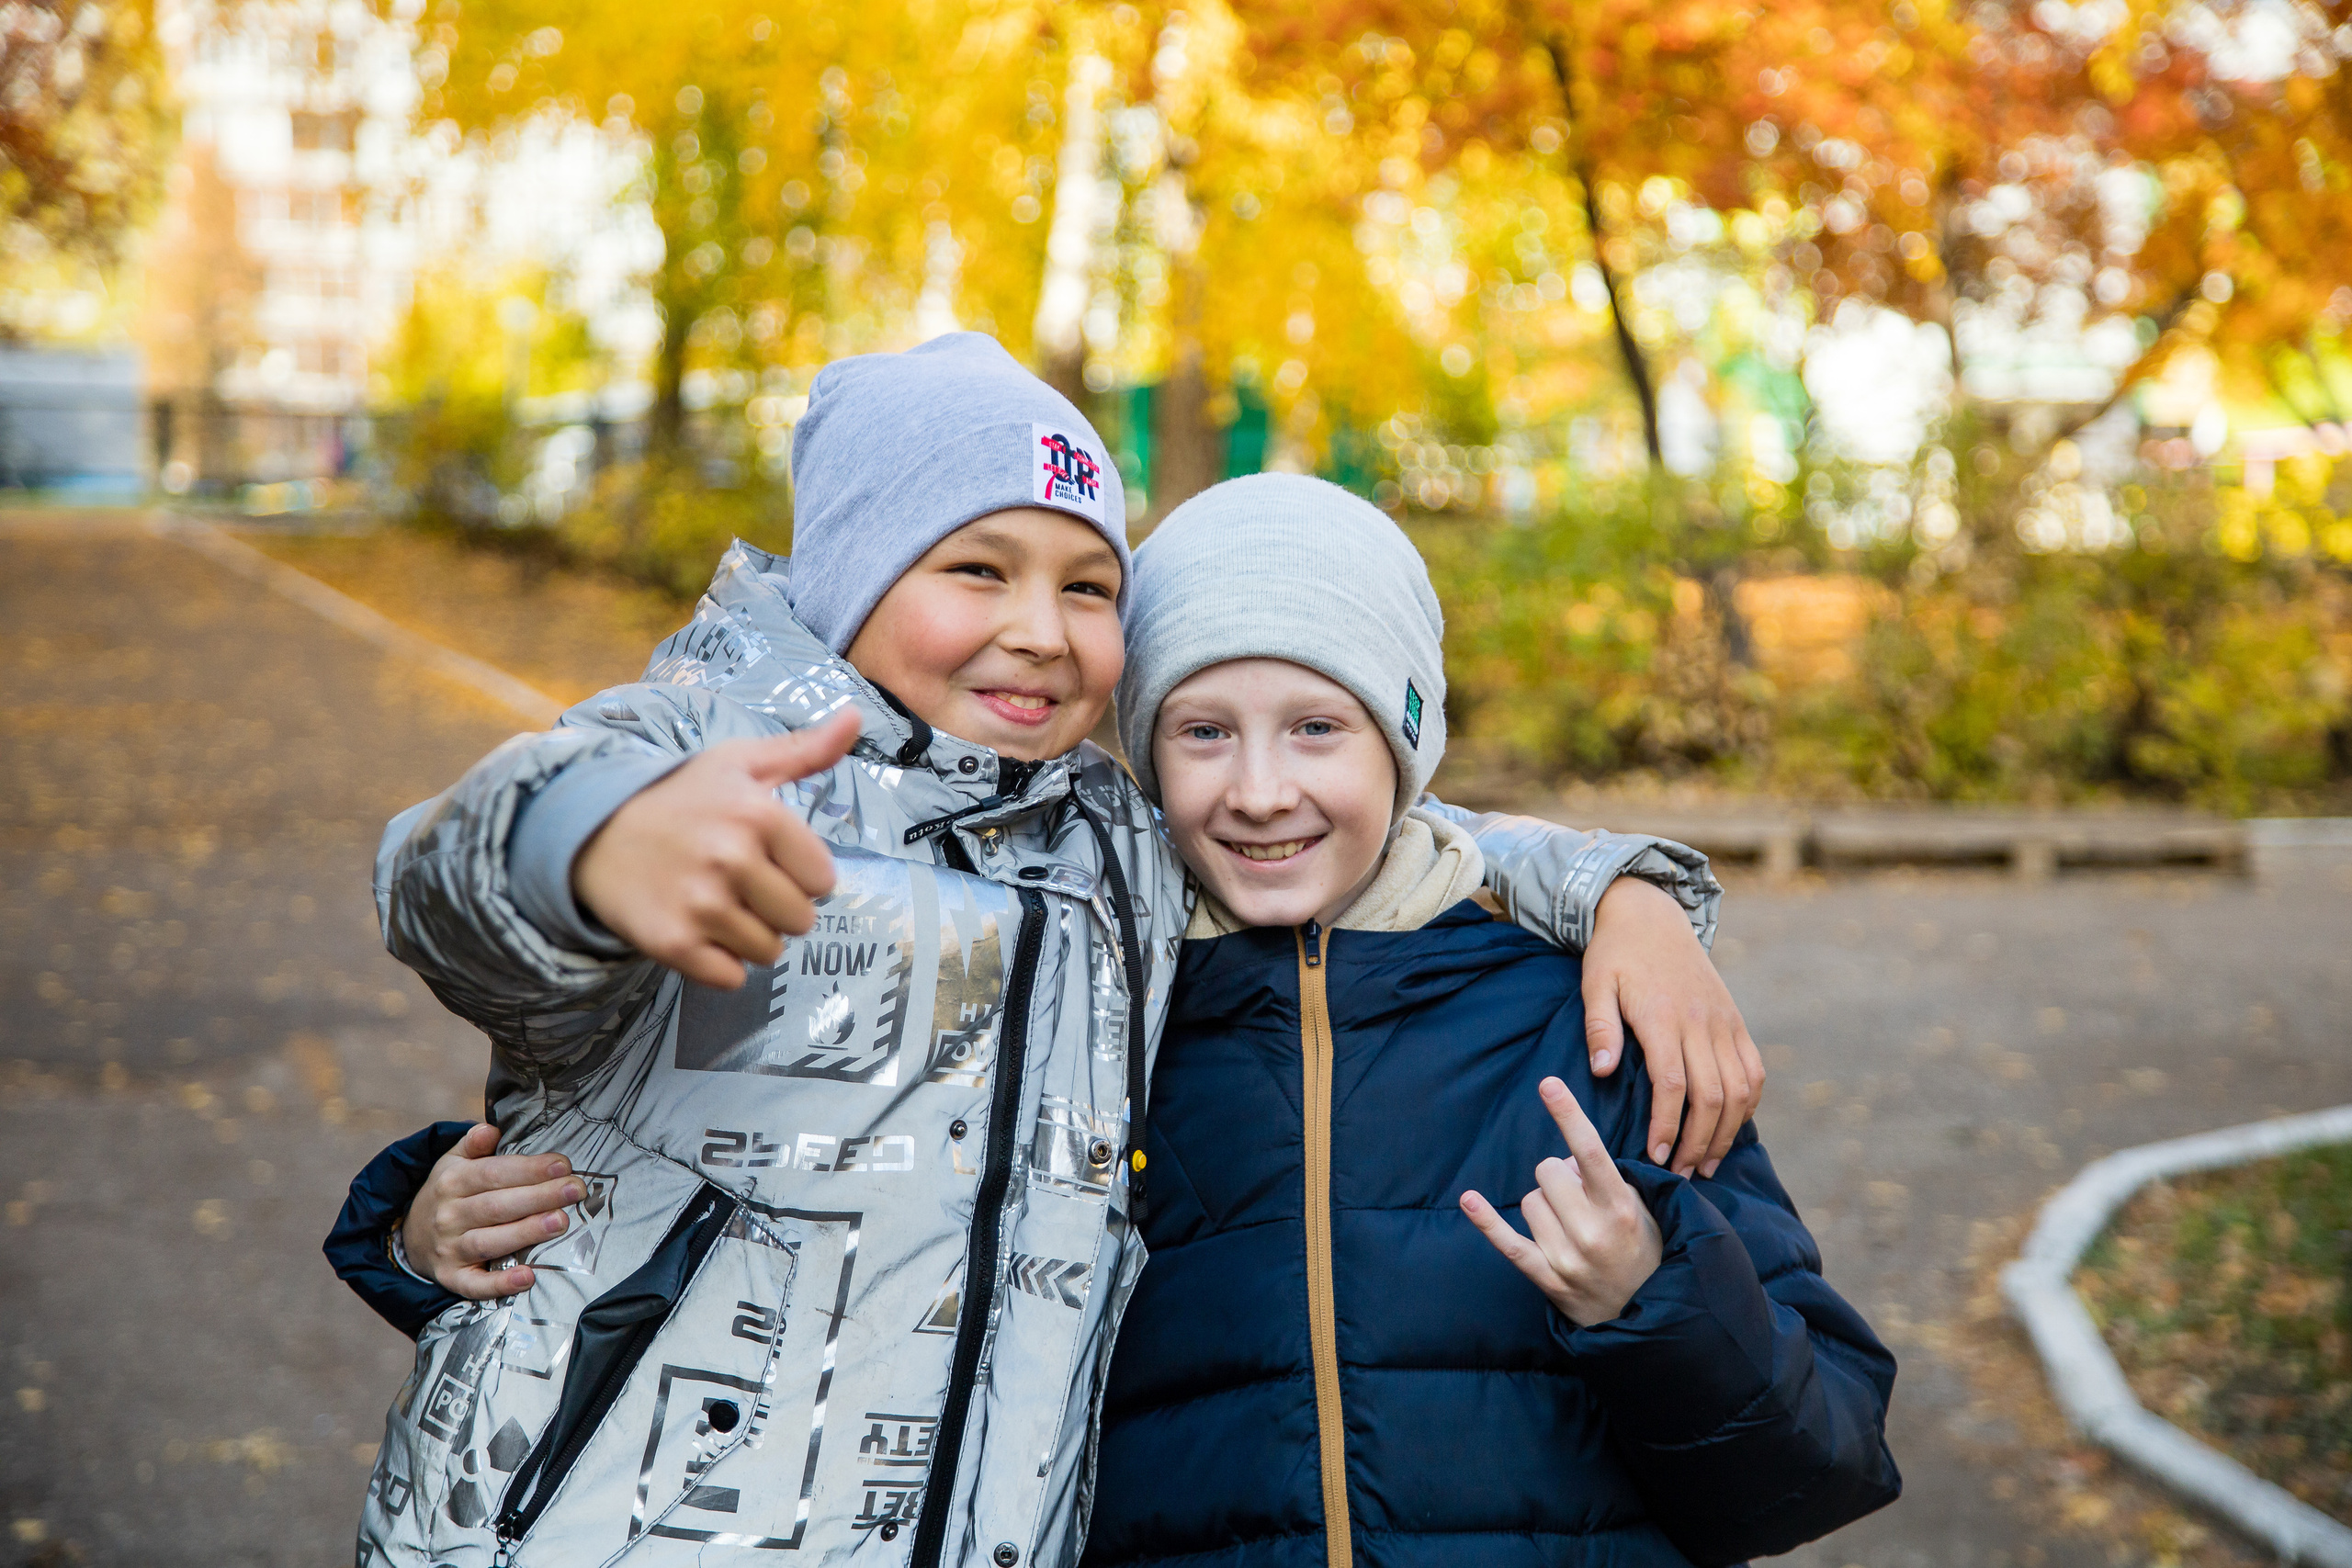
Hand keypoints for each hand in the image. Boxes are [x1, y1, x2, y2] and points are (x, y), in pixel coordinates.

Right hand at [400, 1123, 582, 1298]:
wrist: (410, 1235)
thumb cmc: (449, 1193)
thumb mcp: (453, 1161)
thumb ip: (473, 1143)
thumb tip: (490, 1129)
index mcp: (452, 1181)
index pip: (493, 1173)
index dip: (529, 1169)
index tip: (563, 1165)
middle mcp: (449, 1215)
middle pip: (497, 1206)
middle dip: (539, 1197)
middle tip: (575, 1191)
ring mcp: (449, 1249)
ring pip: (489, 1242)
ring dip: (526, 1233)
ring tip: (560, 1223)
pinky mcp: (452, 1278)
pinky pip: (475, 1285)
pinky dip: (500, 1284)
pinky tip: (528, 1277)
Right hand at [573, 711, 859, 988]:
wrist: (594, 831)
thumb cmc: (680, 797)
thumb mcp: (740, 763)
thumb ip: (806, 750)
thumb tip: (856, 716)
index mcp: (758, 815)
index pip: (823, 880)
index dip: (801, 874)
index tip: (770, 859)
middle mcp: (731, 860)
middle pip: (801, 921)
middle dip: (777, 908)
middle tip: (740, 884)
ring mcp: (700, 905)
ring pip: (769, 952)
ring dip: (750, 936)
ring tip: (716, 903)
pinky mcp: (672, 944)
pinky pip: (731, 978)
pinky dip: (720, 963)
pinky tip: (698, 929)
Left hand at [1461, 1076, 1664, 1326]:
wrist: (1650, 1318)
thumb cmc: (1644, 1251)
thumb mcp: (1642, 1209)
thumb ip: (1607, 1177)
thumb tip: (1566, 1158)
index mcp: (1621, 1207)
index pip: (1591, 1151)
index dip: (1568, 1115)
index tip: (1548, 1084)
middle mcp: (1593, 1231)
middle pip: (1548, 1171)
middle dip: (1558, 1176)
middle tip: (1577, 1196)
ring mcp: (1568, 1257)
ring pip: (1529, 1201)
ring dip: (1543, 1205)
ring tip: (1569, 1227)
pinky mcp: (1548, 1279)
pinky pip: (1508, 1243)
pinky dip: (1486, 1221)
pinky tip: (1468, 1200)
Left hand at [1584, 877, 1763, 1178]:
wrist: (1651, 915)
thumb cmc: (1615, 954)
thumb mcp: (1595, 984)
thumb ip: (1599, 1028)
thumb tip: (1602, 1072)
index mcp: (1663, 1017)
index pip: (1673, 1085)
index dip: (1668, 1126)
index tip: (1656, 1159)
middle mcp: (1700, 1022)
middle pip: (1711, 1095)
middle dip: (1697, 1142)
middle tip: (1680, 1174)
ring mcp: (1723, 1022)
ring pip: (1739, 1088)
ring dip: (1726, 1132)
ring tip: (1706, 1163)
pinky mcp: (1735, 1021)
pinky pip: (1753, 1070)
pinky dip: (1748, 1103)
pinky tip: (1731, 1128)